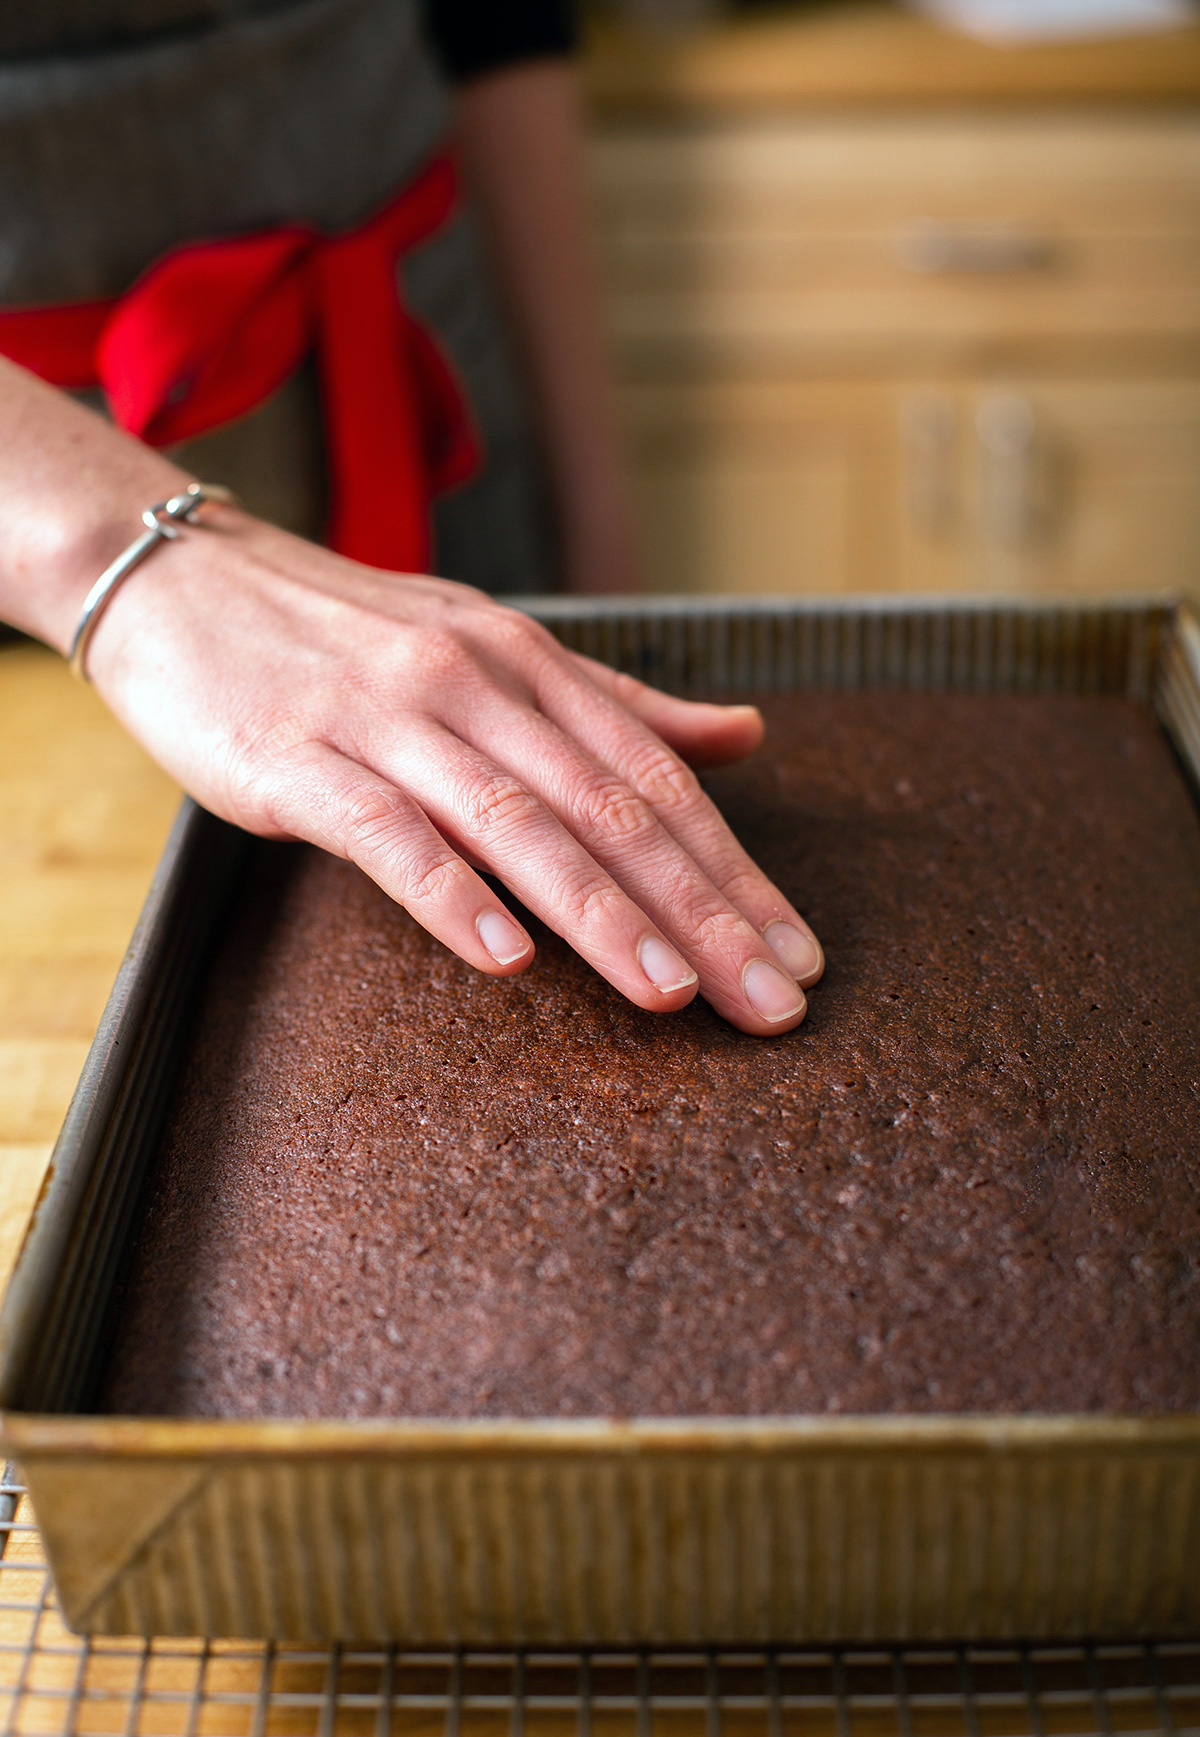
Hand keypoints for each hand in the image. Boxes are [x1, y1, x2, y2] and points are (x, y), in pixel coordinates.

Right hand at [81, 507, 822, 1034]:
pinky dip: (449, 894)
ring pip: (517, 824)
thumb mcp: (494, 650)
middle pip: (610, 810)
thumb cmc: (348, 636)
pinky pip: (386, 834)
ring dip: (602, 914)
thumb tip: (743, 736)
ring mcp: (387, 720)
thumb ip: (616, 705)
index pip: (657, 777)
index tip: (798, 953)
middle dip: (703, 913)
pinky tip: (505, 957)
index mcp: (531, 665)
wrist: (183, 581)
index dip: (735, 870)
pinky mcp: (297, 760)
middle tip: (771, 1001)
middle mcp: (475, 684)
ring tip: (672, 995)